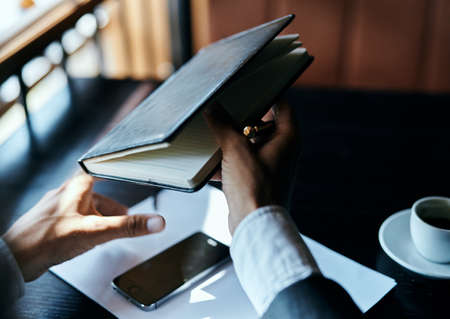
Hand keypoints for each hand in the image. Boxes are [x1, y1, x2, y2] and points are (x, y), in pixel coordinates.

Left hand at [3, 174, 164, 280]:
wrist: (16, 259)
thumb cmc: (47, 240)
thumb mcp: (96, 231)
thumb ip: (128, 227)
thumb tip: (155, 221)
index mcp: (78, 185)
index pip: (105, 169)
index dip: (120, 170)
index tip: (133, 171)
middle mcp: (67, 192)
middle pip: (99, 193)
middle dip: (114, 207)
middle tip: (125, 217)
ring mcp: (59, 206)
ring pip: (88, 207)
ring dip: (101, 218)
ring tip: (108, 232)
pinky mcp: (53, 221)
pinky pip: (77, 218)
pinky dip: (87, 226)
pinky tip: (87, 239)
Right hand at [204, 102, 297, 233]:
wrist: (254, 225)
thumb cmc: (255, 189)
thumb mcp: (235, 150)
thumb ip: (223, 126)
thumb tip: (213, 108)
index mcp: (287, 138)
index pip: (282, 106)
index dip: (267, 95)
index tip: (250, 89)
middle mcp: (283, 150)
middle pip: (263, 124)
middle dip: (242, 119)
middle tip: (226, 111)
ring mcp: (270, 166)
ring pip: (251, 144)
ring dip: (233, 141)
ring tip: (215, 135)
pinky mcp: (257, 179)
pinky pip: (243, 162)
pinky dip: (229, 160)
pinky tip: (212, 162)